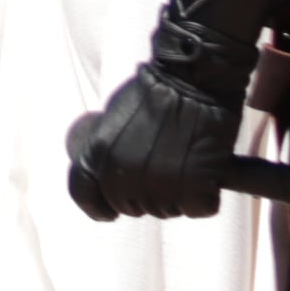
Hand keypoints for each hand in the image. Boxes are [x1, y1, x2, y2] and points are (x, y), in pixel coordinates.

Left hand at [66, 61, 242, 220]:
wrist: (194, 79)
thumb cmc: (156, 90)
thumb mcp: (113, 117)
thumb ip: (108, 150)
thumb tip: (108, 174)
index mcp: (98, 154)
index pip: (84, 196)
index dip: (97, 206)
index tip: (107, 211)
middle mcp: (124, 176)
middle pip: (129, 207)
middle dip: (144, 196)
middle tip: (162, 171)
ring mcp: (160, 186)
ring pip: (166, 210)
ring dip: (175, 195)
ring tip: (185, 165)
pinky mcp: (195, 190)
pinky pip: (197, 207)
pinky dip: (203, 195)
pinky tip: (205, 171)